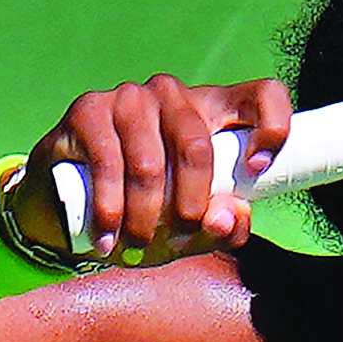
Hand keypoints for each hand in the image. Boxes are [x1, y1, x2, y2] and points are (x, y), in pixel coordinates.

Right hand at [9, 75, 292, 264]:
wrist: (69, 203)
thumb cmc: (148, 210)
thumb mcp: (193, 226)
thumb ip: (222, 227)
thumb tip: (228, 216)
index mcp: (215, 110)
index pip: (263, 95)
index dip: (273, 126)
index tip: (259, 169)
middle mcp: (174, 94)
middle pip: (197, 145)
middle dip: (190, 206)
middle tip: (179, 239)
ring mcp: (129, 98)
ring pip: (150, 164)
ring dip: (145, 217)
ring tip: (135, 247)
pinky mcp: (88, 110)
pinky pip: (107, 164)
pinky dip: (110, 211)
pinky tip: (107, 237)